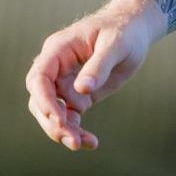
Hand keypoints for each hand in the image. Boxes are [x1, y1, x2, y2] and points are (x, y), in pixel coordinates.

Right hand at [24, 0, 163, 150]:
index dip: (44, 100)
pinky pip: (71, 118)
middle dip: (52, 122)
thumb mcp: (116, 44)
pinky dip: (77, 132)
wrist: (135, 30)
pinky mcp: (78, 96)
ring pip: (53, 113)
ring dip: (63, 131)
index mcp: (58, 50)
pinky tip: (91, 143)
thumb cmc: (124, 31)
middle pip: (40, 100)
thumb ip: (99, 65)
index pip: (39, 77)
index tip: (59, 118)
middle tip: (71, 139)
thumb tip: (81, 89)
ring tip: (81, 144)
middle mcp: (56, 68)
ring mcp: (65, 83)